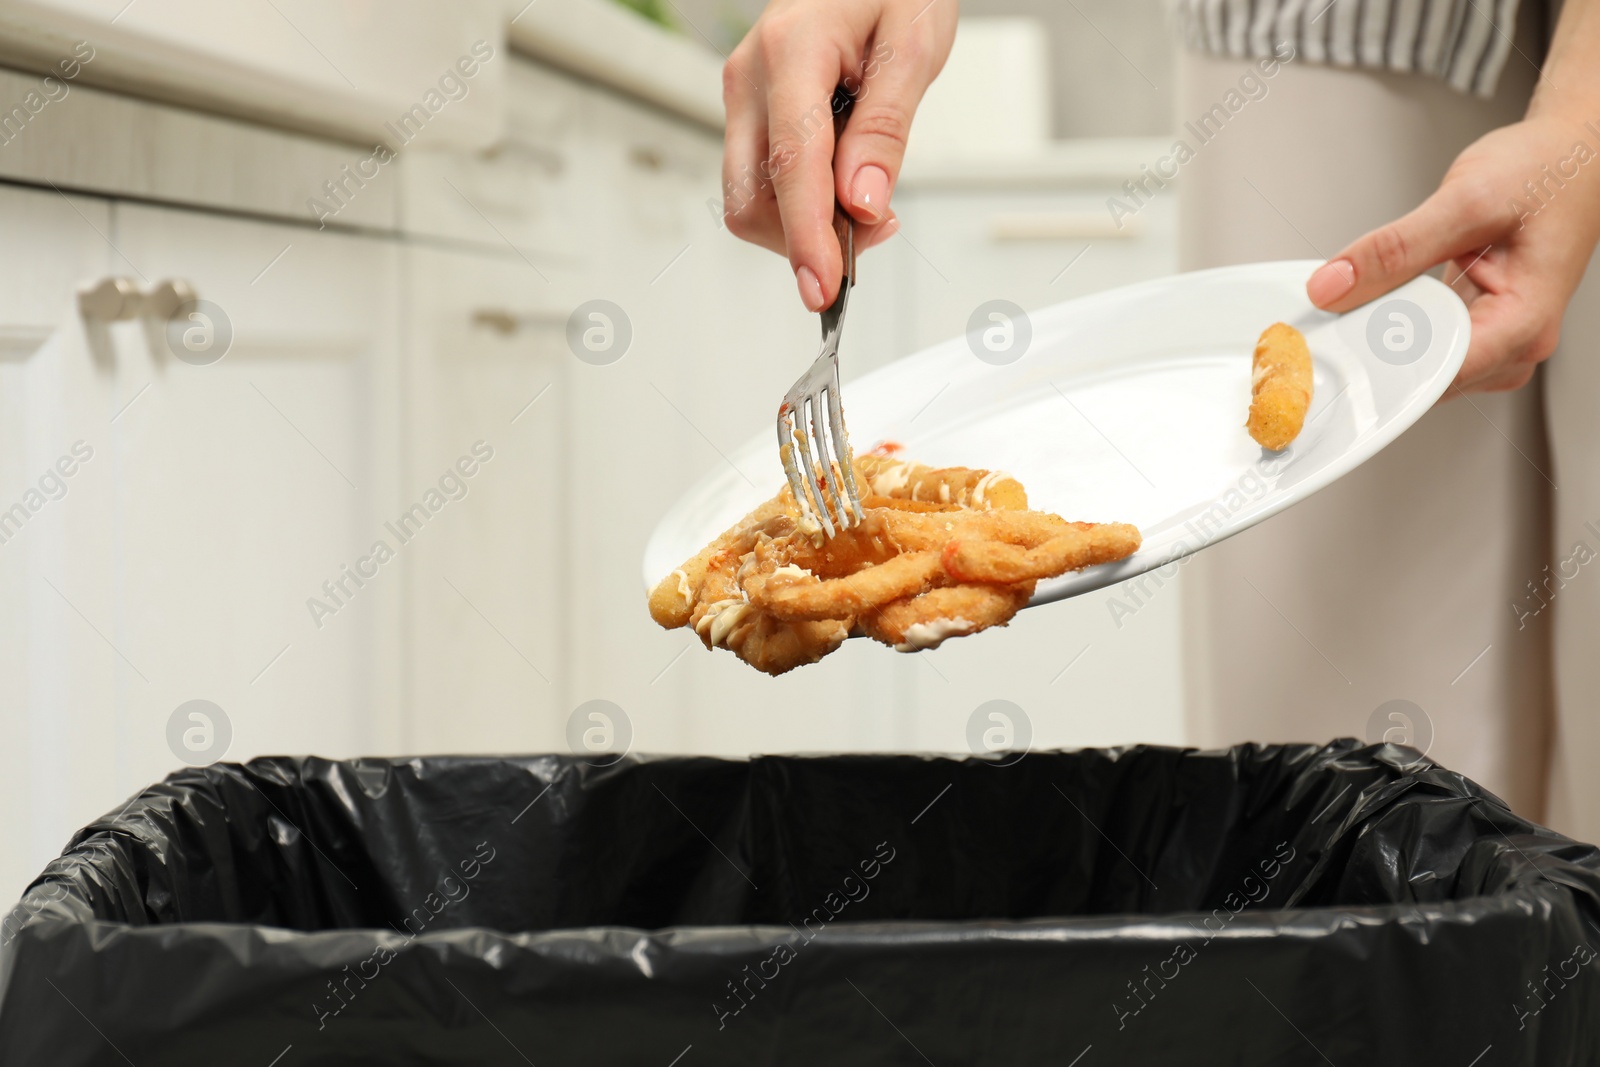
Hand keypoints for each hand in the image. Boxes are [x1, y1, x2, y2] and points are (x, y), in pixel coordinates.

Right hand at [721, 0, 958, 310]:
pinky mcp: (752, 110)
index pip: (791, 166)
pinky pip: (762, 178)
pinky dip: (800, 202)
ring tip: (865, 201)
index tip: (824, 286)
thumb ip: (884, 129)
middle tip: (872, 234)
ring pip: (750, 198)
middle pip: (752, 198)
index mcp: (791, 50)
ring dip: (803, 224)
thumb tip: (862, 202)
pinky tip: (842, 186)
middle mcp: (752, 75)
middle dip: (805, 238)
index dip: (807, 237)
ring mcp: (745, 94)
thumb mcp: (914, 46)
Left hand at [1304, 111, 1599, 393]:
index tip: (1339, 353)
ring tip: (1357, 304)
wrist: (1572, 153)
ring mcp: (1498, 336)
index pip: (1440, 374)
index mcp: (1524, 322)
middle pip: (1428, 376)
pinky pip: (1426, 340)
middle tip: (1332, 323)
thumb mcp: (1465, 201)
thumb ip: (1396, 247)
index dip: (1383, 368)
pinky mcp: (1479, 322)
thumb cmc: (1546, 172)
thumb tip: (1334, 285)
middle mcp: (1517, 341)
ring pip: (1423, 363)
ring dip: (1384, 338)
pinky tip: (1380, 300)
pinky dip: (1396, 323)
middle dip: (1376, 354)